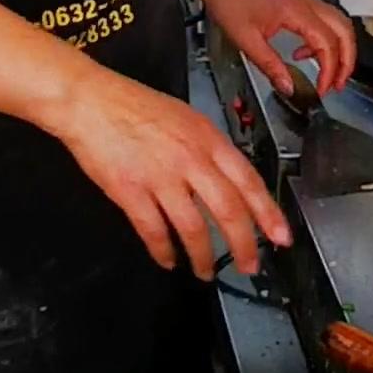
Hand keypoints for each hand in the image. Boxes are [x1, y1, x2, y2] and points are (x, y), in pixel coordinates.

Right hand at [43, 62, 289, 278]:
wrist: (90, 100)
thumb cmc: (135, 105)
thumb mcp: (186, 118)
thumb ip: (208, 149)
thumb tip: (228, 182)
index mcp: (207, 139)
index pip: (248, 181)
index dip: (268, 213)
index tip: (282, 236)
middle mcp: (190, 159)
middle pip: (228, 211)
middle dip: (244, 245)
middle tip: (250, 266)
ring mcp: (160, 177)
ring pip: (193, 228)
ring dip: (203, 257)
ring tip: (207, 272)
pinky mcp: (129, 192)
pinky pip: (153, 231)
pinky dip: (163, 251)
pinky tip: (168, 260)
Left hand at [208, 0, 355, 97]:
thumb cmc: (230, 0)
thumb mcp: (246, 40)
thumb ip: (271, 66)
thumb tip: (288, 87)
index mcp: (297, 11)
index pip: (327, 44)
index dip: (329, 70)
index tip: (323, 89)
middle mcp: (307, 2)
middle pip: (344, 31)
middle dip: (347, 60)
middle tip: (338, 84)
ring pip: (338, 23)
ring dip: (339, 49)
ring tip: (328, 72)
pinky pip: (324, 19)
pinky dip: (324, 39)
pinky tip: (304, 52)